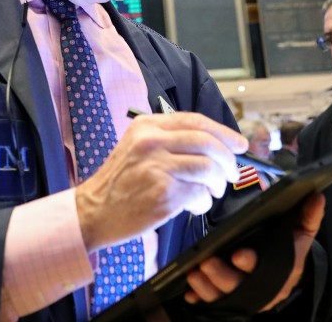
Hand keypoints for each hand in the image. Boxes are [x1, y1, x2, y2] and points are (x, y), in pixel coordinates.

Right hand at [75, 112, 247, 250]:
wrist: (93, 210)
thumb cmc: (118, 183)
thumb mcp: (136, 146)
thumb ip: (168, 139)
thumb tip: (213, 144)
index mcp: (147, 126)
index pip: (195, 121)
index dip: (223, 132)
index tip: (238, 144)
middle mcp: (152, 142)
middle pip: (207, 142)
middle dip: (227, 160)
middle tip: (231, 173)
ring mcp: (157, 167)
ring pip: (208, 168)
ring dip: (217, 183)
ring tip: (211, 192)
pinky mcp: (163, 194)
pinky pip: (200, 193)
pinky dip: (204, 202)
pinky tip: (194, 206)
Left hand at [183, 192, 325, 307]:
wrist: (283, 275)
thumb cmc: (288, 251)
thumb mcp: (300, 235)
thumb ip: (308, 217)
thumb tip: (317, 197)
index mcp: (279, 272)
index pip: (265, 269)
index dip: (251, 263)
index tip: (239, 255)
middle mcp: (260, 288)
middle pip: (239, 286)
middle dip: (221, 275)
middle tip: (207, 262)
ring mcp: (243, 296)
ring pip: (223, 296)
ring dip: (207, 286)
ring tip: (195, 273)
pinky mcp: (228, 300)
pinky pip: (211, 302)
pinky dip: (199, 298)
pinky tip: (189, 292)